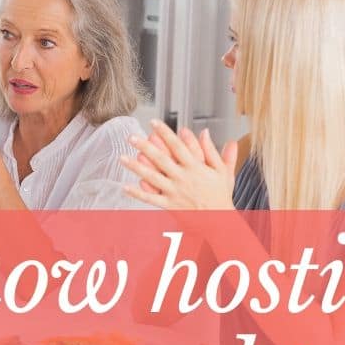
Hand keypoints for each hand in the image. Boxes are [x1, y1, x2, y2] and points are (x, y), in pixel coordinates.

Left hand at [120, 120, 237, 210]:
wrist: (219, 221)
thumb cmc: (221, 195)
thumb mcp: (223, 171)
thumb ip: (213, 151)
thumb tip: (205, 132)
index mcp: (195, 167)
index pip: (177, 146)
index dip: (165, 133)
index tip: (153, 123)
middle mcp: (183, 178)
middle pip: (161, 159)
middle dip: (145, 147)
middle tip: (131, 137)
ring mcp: (174, 192)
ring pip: (152, 177)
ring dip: (136, 167)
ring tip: (122, 157)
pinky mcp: (169, 205)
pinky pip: (151, 199)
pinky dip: (138, 193)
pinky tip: (125, 187)